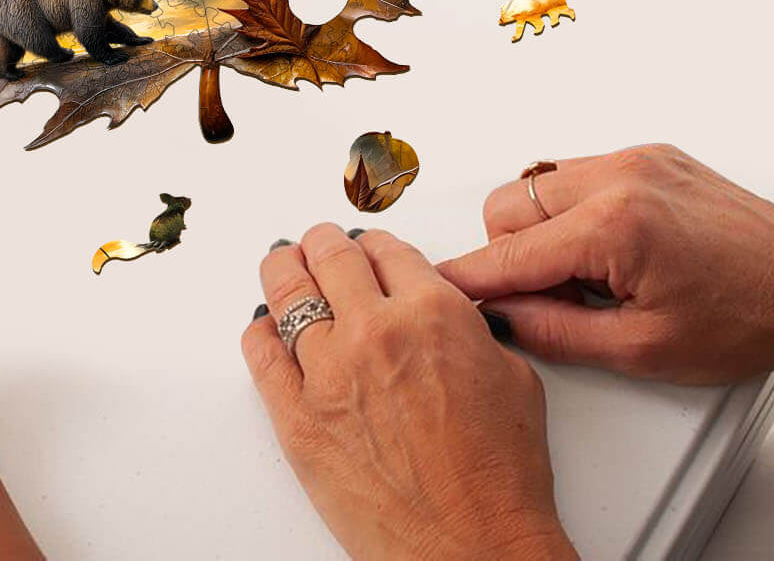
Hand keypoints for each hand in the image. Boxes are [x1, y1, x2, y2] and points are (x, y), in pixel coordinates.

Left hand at [242, 226, 575, 560]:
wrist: (475, 552)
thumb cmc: (500, 481)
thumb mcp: (513, 378)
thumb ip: (469, 329)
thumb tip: (445, 313)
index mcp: (432, 312)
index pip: (386, 248)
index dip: (375, 245)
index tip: (368, 249)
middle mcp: (376, 331)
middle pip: (330, 255)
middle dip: (324, 244)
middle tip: (320, 245)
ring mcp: (329, 372)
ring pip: (287, 291)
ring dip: (285, 270)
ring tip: (283, 264)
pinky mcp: (297, 417)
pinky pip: (261, 354)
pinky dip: (260, 333)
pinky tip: (264, 327)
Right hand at [437, 144, 773, 383]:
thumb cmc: (749, 318)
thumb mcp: (644, 350)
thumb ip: (556, 333)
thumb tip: (501, 318)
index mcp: (613, 226)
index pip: (510, 254)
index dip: (470, 279)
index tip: (440, 289)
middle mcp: (616, 177)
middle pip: (508, 206)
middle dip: (513, 254)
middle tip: (558, 297)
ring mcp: (632, 158)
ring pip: (536, 184)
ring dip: (543, 230)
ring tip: (593, 274)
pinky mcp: (647, 153)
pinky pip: (575, 174)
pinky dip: (575, 211)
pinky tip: (612, 249)